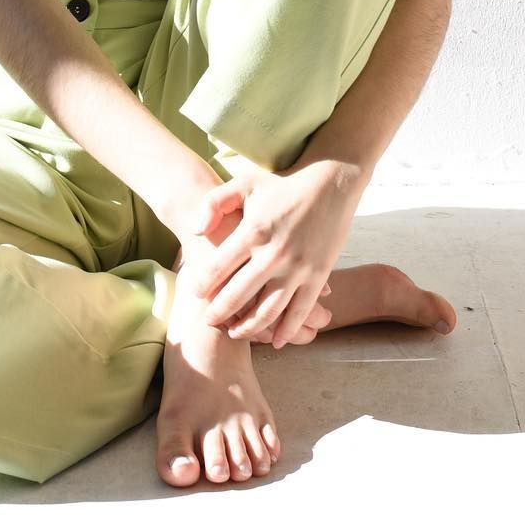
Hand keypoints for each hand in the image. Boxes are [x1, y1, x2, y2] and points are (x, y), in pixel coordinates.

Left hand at [184, 157, 363, 347]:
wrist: (330, 184)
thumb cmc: (282, 184)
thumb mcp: (244, 183)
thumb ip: (214, 203)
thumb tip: (196, 231)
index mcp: (252, 231)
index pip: (217, 268)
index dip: (201, 285)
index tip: (194, 295)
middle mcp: (273, 254)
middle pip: (238, 296)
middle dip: (219, 314)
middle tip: (208, 322)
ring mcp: (297, 268)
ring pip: (268, 312)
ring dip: (249, 328)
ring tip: (234, 334)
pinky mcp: (318, 277)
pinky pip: (300, 312)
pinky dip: (286, 330)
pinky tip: (275, 341)